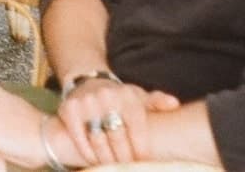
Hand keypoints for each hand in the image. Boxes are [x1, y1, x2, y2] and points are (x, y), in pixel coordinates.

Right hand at [55, 75, 179, 165]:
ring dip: (106, 159)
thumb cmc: (119, 97)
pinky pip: (80, 138)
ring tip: (112, 167)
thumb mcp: (138, 96)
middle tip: (127, 168)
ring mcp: (87, 103)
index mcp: (128, 96)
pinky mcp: (70, 109)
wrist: (87, 82)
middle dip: (124, 158)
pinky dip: (87, 153)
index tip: (143, 162)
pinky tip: (94, 161)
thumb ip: (157, 101)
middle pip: (118, 137)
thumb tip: (174, 104)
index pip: (137, 129)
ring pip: (98, 140)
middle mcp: (107, 97)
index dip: (141, 150)